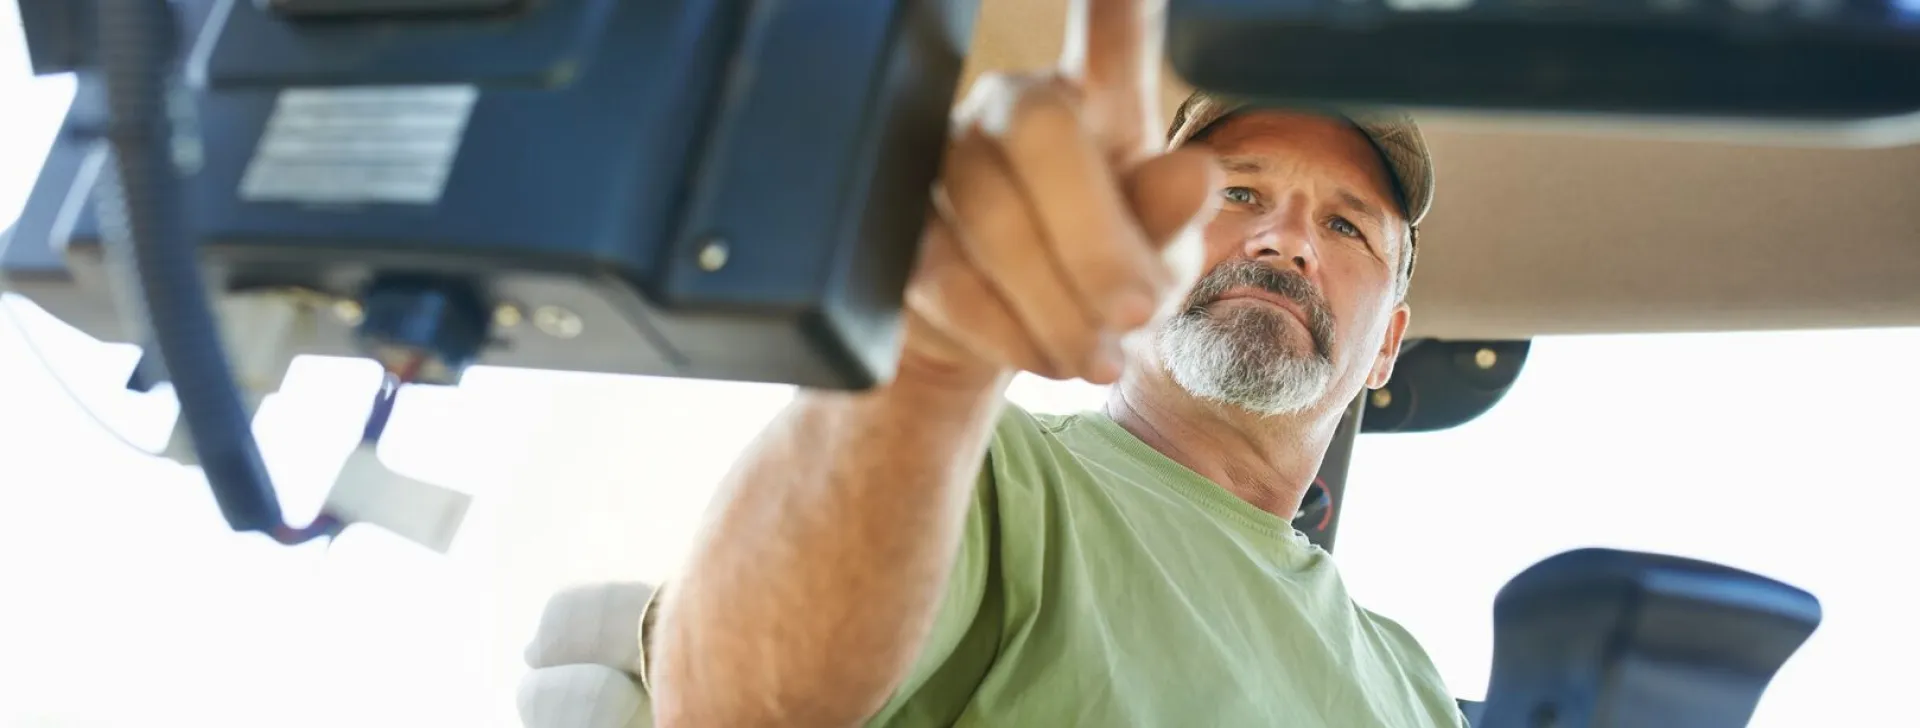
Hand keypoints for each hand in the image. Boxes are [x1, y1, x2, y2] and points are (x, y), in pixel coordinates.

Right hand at [900, 0, 1221, 387]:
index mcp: (1094, 97)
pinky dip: (1006, 330)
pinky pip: (946, 274)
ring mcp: (942, 158)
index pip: (1112, 28)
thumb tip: (1192, 175)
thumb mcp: (1156, 257)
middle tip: (1137, 316)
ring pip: (993, 218)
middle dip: (1097, 240)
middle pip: (1040, 131)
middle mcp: (1011, 106)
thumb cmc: (1098, 276)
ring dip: (1058, 306)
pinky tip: (1043, 356)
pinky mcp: (894, 226)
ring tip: (1097, 361)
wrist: (1011, 345)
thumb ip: (1169, 218)